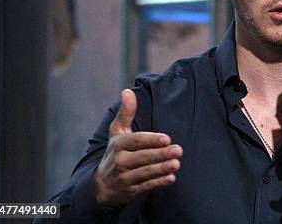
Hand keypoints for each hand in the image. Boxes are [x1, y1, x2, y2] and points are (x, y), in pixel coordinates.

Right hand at [93, 89, 182, 205]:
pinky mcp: (131, 191)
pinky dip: (158, 183)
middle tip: (178, 150)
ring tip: (176, 164)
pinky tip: (171, 178)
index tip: (166, 138)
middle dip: (161, 154)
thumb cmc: (115, 151)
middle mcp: (120, 161)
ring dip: (161, 169)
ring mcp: (125, 178)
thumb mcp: (117, 132)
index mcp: (119, 144)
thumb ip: (126, 112)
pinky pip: (146, 186)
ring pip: (145, 173)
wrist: (102, 185)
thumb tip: (127, 91)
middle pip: (142, 157)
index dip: (151, 140)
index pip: (136, 141)